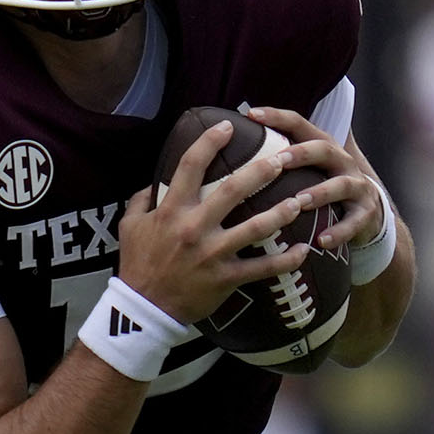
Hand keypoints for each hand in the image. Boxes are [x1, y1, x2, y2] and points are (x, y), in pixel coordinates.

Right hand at [119, 118, 308, 323]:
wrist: (144, 308)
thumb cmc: (137, 264)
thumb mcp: (130, 225)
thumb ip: (142, 199)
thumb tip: (154, 181)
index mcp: (171, 210)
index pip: (191, 166)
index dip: (210, 141)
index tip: (227, 125)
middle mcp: (194, 227)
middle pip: (232, 190)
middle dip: (261, 171)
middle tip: (282, 159)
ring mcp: (213, 254)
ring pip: (256, 228)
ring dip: (282, 212)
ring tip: (301, 200)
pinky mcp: (226, 278)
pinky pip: (262, 268)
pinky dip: (285, 260)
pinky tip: (303, 251)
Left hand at [245, 106, 384, 250]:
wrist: (368, 211)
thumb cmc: (323, 185)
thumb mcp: (306, 168)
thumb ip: (278, 158)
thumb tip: (230, 146)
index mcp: (322, 146)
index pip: (300, 124)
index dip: (277, 117)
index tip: (251, 114)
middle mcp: (341, 161)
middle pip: (324, 149)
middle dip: (301, 154)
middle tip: (278, 161)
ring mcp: (356, 186)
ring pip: (340, 185)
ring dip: (320, 192)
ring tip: (299, 201)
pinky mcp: (365, 213)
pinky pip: (353, 222)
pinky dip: (338, 232)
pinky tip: (320, 240)